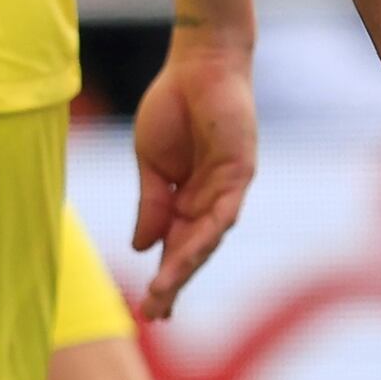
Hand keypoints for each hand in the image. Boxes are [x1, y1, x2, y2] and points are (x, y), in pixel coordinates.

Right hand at [130, 29, 259, 319]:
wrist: (197, 64)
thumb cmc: (173, 107)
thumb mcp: (151, 163)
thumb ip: (150, 204)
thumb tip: (141, 247)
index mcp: (186, 200)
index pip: (174, 247)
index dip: (163, 277)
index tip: (148, 308)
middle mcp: (209, 201)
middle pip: (192, 251)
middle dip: (173, 283)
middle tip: (154, 315)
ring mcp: (226, 190)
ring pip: (207, 239)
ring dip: (184, 266)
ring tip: (162, 292)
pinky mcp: (240, 173)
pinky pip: (223, 212)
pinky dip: (206, 234)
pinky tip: (187, 256)